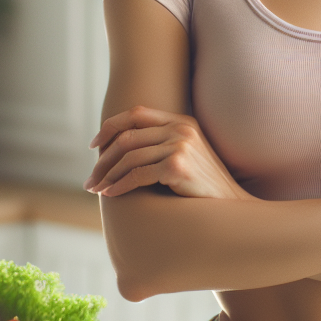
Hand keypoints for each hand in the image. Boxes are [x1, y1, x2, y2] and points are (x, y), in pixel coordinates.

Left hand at [85, 106, 249, 198]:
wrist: (230, 207)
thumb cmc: (202, 186)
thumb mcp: (186, 156)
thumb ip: (160, 144)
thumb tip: (119, 149)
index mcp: (182, 122)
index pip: (136, 113)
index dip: (110, 127)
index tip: (94, 145)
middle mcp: (181, 129)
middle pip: (127, 137)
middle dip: (103, 159)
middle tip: (90, 178)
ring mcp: (180, 146)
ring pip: (129, 156)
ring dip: (107, 175)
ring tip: (96, 189)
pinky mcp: (178, 166)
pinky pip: (137, 174)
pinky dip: (119, 185)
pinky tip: (110, 194)